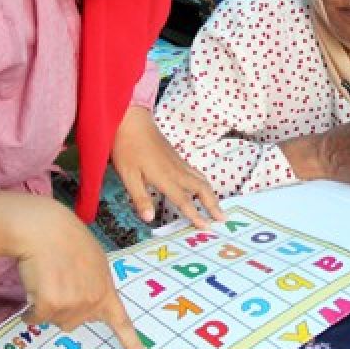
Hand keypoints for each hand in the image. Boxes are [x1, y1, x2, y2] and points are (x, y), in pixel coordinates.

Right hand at [0, 193, 148, 348]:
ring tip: (48, 278)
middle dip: (64, 307)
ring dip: (47, 305)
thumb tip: (84, 306)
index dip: (132, 345)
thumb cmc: (66, 241)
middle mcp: (93, 301)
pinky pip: (36, 319)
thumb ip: (94, 286)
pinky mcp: (52, 305)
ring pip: (54, 320)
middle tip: (59, 280)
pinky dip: (30, 311)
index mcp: (106, 290)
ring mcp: (74, 304)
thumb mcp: (93, 262)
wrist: (46, 230)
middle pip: (74, 322)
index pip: (122, 323)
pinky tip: (34, 287)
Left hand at [110, 106, 222, 227]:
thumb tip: (149, 219)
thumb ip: (140, 198)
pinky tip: (203, 189)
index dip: (195, 215)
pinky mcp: (177, 158)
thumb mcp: (127, 175)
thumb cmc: (127, 147)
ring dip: (211, 194)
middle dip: (213, 204)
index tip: (207, 227)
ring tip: (217, 207)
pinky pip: (196, 173)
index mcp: (165, 177)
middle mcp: (177, 171)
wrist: (132, 121)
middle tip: (222, 219)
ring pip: (202, 180)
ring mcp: (179, 163)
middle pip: (201, 189)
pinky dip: (205, 185)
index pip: (184, 200)